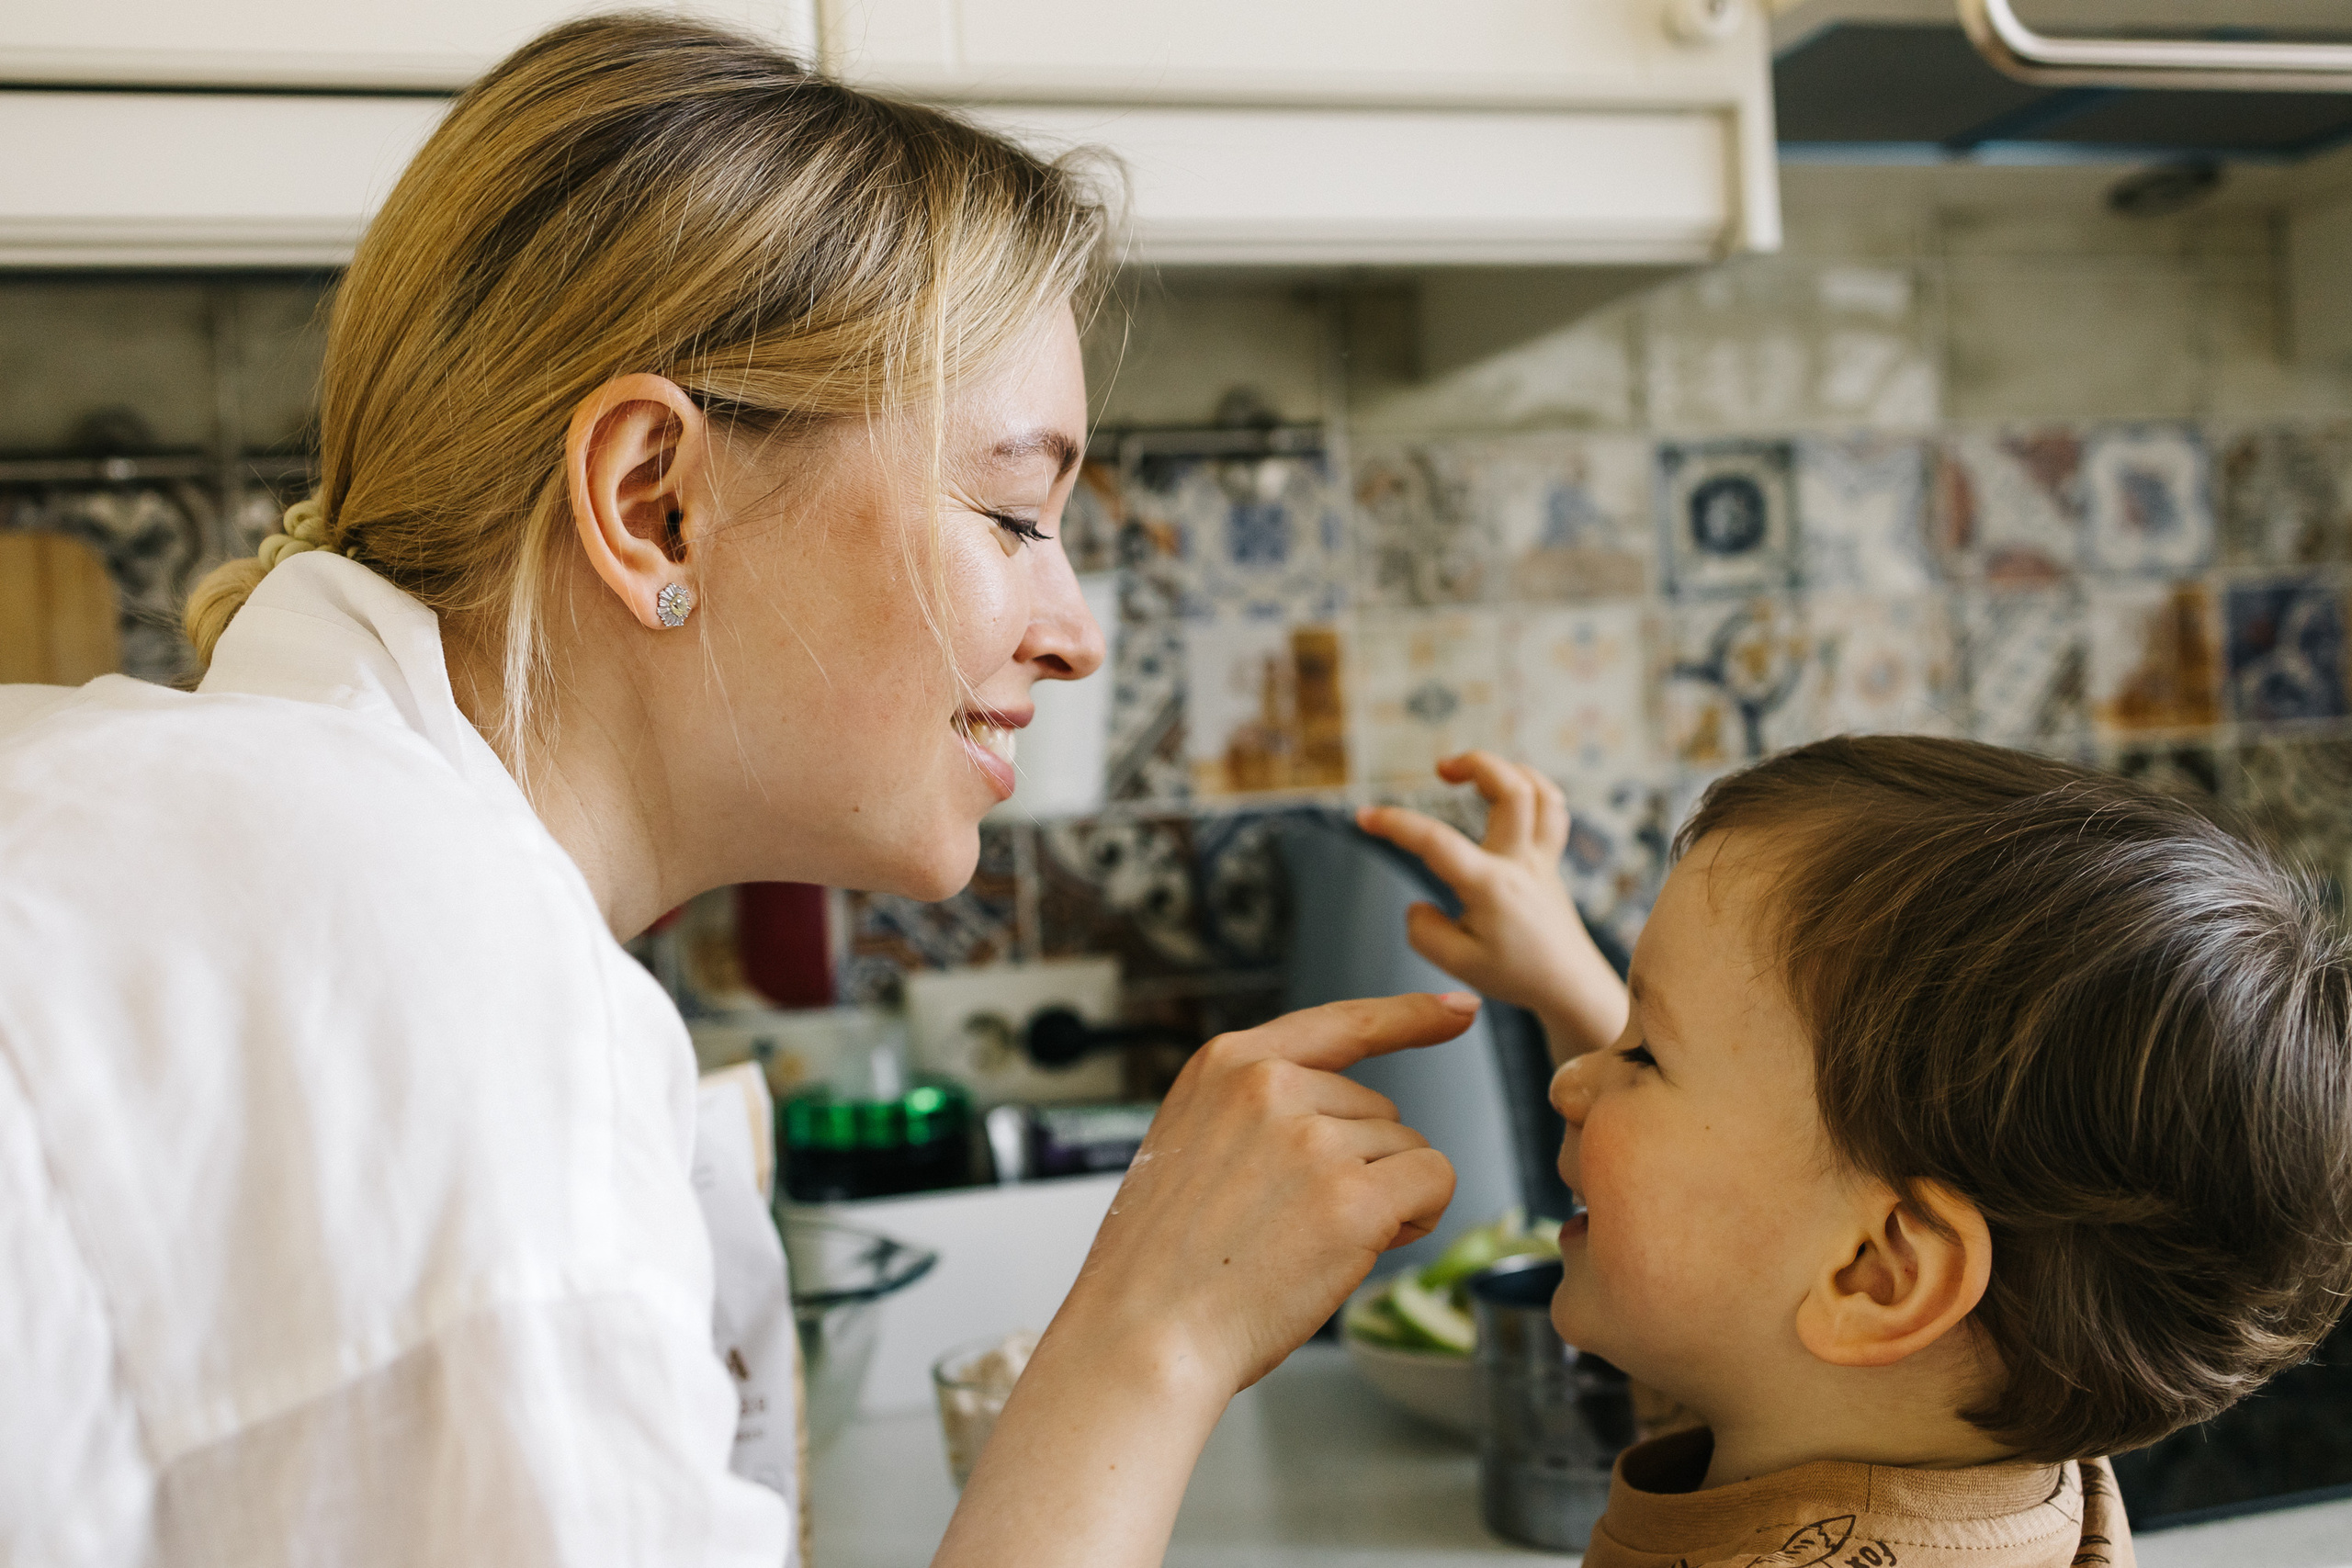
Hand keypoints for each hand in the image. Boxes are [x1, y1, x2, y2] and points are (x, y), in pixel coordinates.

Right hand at [1056, 992, 1473, 1396]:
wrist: (1143, 1334)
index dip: (1407, 1016)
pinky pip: (1434, 1181)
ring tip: (1307, 1242)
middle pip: (1378, 1107)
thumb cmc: (1161, 1264)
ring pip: (1406, 1148)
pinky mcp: (1354, 1196)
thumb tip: (1351, 1123)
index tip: (1456, 1010)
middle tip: (1293, 1222)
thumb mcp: (1189, 1143)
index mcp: (1225, 1065)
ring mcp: (1314, 1139)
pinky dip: (1419, 1215)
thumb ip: (1259, 1114)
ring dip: (1383, 1197)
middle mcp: (1271, 1086)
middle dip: (1361, 1164)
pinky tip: (1359, 1248)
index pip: (1339, 1023)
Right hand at [1356, 751, 1626, 1059]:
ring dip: (1506, 768)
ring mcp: (1541, 858)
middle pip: (1512, 790)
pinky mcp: (1550, 860)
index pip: (1436, 842)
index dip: (1396, 824)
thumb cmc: (1517, 974)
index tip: (1364, 817)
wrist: (1569, 984)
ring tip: (1474, 772)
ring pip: (1540, 791)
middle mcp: (1520, 863)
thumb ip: (1424, 932)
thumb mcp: (1458, 964)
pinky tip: (1505, 789)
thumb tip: (1416, 905)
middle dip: (1475, 763)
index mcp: (1491, 887)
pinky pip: (1551, 809)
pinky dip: (1531, 786)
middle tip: (1440, 769)